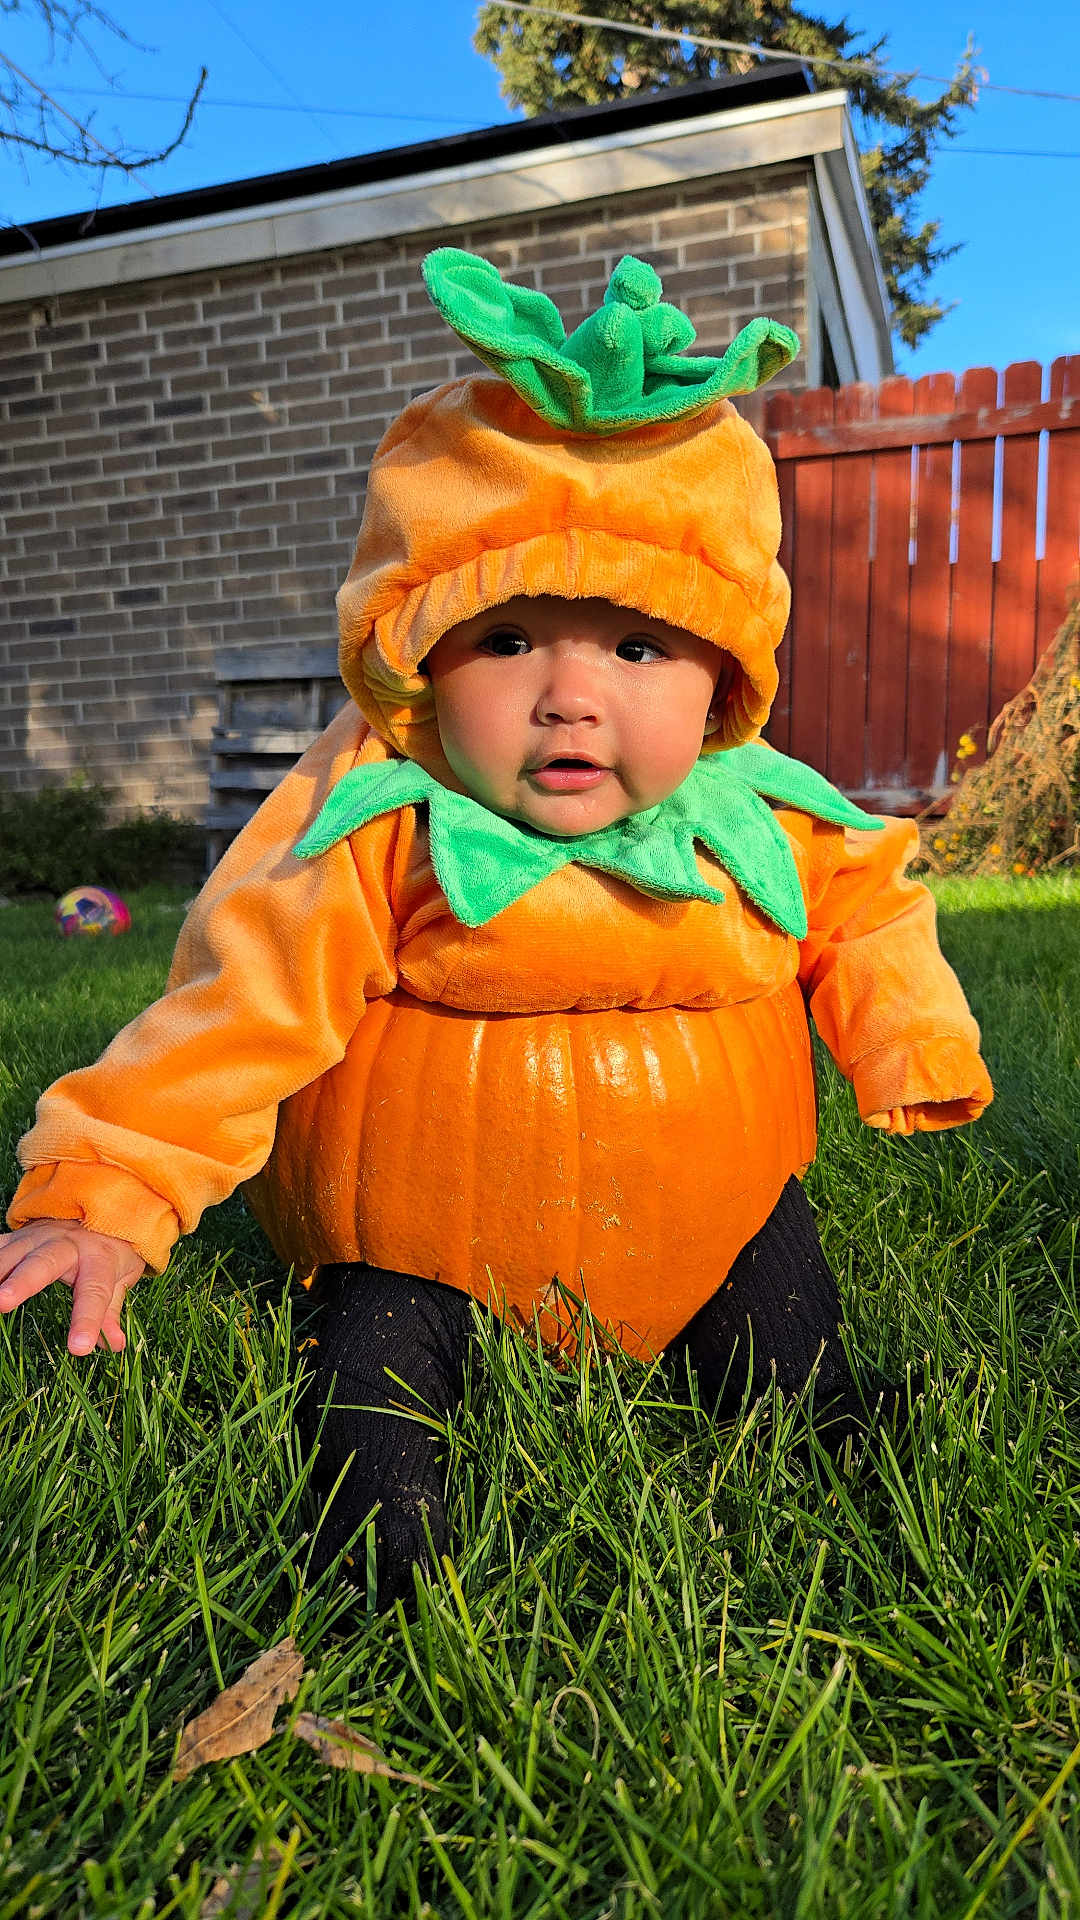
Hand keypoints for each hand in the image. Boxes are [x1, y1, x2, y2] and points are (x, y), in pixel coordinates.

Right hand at [0, 1220, 144, 1354]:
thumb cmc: (107, 1253)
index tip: (79, 1348)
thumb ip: (112, 1312)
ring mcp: (36, 1239)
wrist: (94, 1211)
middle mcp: (65, 1245)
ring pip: (10, 1254)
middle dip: (22, 1282)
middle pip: (44, 1263)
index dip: (87, 1321)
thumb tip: (116, 1344)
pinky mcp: (15, 1239)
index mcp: (98, 1258)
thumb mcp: (121, 1278)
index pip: (94, 1292)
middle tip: (3, 1302)